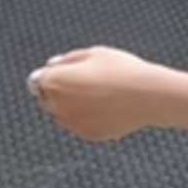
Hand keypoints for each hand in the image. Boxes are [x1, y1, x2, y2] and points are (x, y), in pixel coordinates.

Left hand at [29, 47, 164, 142]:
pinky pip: (80, 126)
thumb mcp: (95, 53)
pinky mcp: (88, 135)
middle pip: (48, 100)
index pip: (38, 80)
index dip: (54, 74)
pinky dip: (88, 119)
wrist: (149, 95)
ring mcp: (72, 123)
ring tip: (100, 96)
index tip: (70, 72)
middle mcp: (58, 105)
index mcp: (55, 81)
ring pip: (63, 115)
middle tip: (87, 84)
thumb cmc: (123, 70)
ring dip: (72, 107)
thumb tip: (54, 66)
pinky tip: (107, 108)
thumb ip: (68, 59)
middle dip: (60, 92)